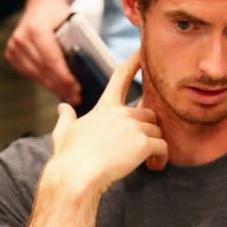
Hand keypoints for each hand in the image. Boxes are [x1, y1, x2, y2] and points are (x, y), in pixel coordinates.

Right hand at [5, 0, 81, 104]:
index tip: (77, 90)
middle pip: (44, 70)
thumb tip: (86, 71)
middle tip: (77, 98)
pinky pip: (29, 73)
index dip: (65, 78)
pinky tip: (56, 88)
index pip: (52, 61)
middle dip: (62, 87)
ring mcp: (14, 46)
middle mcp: (21, 38)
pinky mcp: (11, 53)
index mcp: (37, 29)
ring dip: (54, 88)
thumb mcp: (72, 23)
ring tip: (70, 96)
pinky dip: (44, 81)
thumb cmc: (60, 14)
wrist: (42, 3)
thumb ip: (76, 44)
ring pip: (36, 75)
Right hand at [48, 49, 167, 196]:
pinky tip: (154, 166)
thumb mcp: (63, 133)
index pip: (120, 77)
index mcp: (104, 108)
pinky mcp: (143, 144)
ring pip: (157, 130)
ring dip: (154, 144)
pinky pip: (163, 147)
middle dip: (147, 129)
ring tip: (148, 161)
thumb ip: (66, 118)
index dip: (133, 62)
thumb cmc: (68, 158)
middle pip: (147, 113)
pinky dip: (162, 157)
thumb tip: (63, 108)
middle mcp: (120, 113)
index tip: (142, 51)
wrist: (76, 176)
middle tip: (142, 148)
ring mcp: (133, 127)